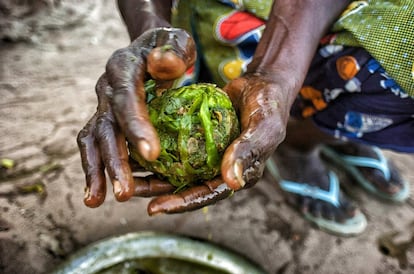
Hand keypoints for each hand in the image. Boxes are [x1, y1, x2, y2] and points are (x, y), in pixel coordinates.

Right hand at [77, 27, 195, 206]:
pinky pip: (96, 145)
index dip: (136, 125)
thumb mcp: (176, 40)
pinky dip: (96, 169)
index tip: (151, 154)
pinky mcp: (105, 119)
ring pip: (93, 140)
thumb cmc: (167, 48)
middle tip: (124, 193)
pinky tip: (98, 194)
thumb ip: (173, 50)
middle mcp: (107, 89)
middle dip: (114, 161)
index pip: (128, 98)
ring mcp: (103, 106)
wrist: (147, 48)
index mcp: (123, 68)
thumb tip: (165, 65)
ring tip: (96, 201)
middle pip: (106, 126)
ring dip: (95, 171)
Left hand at [138, 73, 292, 214]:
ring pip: (177, 168)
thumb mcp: (264, 127)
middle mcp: (220, 168)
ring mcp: (209, 153)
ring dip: (153, 171)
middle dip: (158, 191)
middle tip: (131, 190)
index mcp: (238, 174)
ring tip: (127, 172)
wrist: (263, 84)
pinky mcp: (199, 137)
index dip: (183, 203)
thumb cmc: (269, 106)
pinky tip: (137, 144)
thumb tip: (233, 182)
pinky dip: (159, 147)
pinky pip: (177, 145)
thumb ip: (248, 152)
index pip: (208, 194)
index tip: (155, 208)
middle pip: (186, 186)